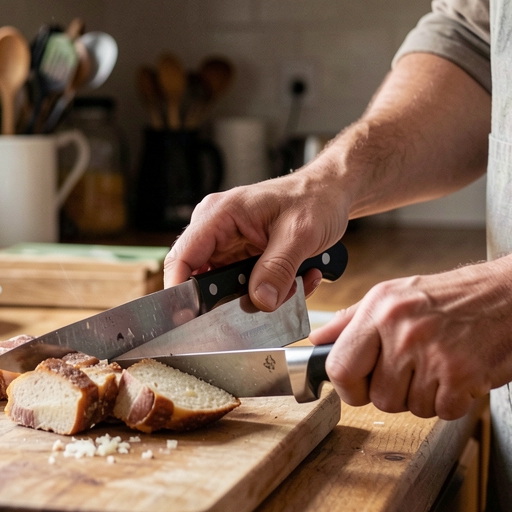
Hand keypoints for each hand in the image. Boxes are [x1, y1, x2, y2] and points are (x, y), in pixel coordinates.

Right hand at [165, 170, 350, 310]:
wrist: (331, 193)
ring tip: (293, 284)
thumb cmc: (315, 198)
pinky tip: (297, 279)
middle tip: (272, 300)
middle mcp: (218, 229)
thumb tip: (260, 300)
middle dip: (235, 300)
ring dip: (258, 297)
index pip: (182, 257)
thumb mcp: (300, 233)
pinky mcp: (243, 258)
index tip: (191, 318)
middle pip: (203, 280)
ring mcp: (230, 246)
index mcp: (220, 214)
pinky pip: (245, 287)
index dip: (180, 291)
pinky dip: (271, 292)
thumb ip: (278, 268)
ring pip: (227, 290)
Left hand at [310, 256, 511, 419]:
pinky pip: (443, 412)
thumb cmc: (460, 297)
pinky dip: (455, 402)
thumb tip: (316, 342)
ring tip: (446, 365)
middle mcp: (402, 328)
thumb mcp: (398, 294)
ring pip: (410, 408)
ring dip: (429, 397)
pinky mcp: (461, 374)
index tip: (363, 386)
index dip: (349, 387)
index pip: (339, 367)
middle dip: (396, 395)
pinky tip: (465, 373)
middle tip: (420, 372)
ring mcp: (432, 352)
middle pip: (377, 397)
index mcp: (380, 308)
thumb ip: (353, 321)